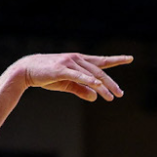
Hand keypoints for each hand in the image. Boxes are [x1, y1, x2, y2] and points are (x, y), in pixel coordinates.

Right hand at [14, 53, 131, 100]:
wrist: (27, 70)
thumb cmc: (47, 76)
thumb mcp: (67, 84)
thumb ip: (82, 90)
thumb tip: (95, 97)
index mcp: (79, 61)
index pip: (101, 61)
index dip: (115, 59)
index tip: (129, 58)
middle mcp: (77, 59)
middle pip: (99, 71)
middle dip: (110, 83)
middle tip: (120, 94)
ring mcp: (69, 63)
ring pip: (91, 75)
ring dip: (102, 86)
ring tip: (111, 97)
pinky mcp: (61, 70)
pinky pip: (78, 76)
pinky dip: (88, 80)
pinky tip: (97, 85)